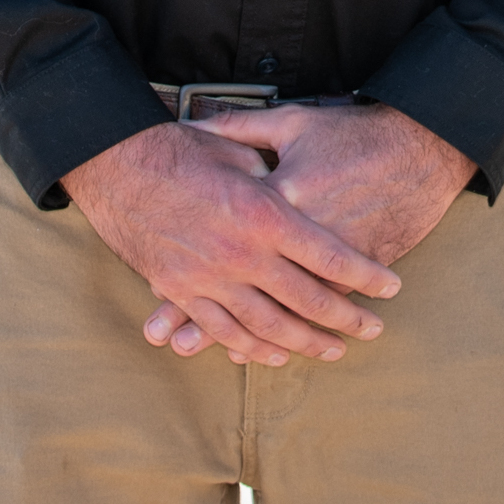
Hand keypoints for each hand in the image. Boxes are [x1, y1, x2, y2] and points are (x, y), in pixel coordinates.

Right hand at [62, 120, 400, 367]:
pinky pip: (223, 330)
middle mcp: (241, 253)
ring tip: (333, 350)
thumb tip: (298, 195)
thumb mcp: (242, 149)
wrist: (114, 163)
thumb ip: (275, 178)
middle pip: (307, 299)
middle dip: (346, 318)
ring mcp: (208, 278)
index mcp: (264, 213)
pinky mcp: (181, 291)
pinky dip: (252, 347)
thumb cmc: (181, 148)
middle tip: (373, 330)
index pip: (330, 257)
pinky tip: (274, 355)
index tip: (390, 288)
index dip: (365, 276)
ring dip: (305, 343)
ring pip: (268, 326)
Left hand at [138, 105, 473, 354]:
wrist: (418, 148)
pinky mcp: (356, 272)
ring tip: (216, 355)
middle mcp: (297, 238)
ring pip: (282, 308)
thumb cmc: (352, 133)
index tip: (158, 291)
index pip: (221, 239)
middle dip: (206, 319)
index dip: (187, 269)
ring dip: (248, 337)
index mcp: (275, 200)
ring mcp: (327, 261)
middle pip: (244, 285)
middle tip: (175, 344)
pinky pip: (317, 309)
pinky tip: (276, 349)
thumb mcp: (291, 123)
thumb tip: (191, 121)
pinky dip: (296, 329)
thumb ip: (237, 127)